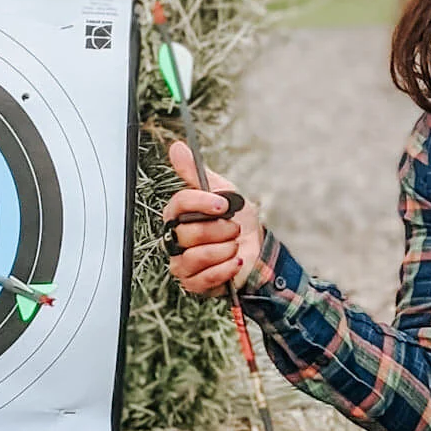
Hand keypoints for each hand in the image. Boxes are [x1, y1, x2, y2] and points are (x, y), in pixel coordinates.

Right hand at [161, 139, 263, 294]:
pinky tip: (236, 262)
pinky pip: (203, 278)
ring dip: (224, 250)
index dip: (201, 203)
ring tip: (235, 246)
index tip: (223, 205)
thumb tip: (177, 147)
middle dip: (219, 230)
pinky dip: (225, 269)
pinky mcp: (192, 283)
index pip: (179, 205)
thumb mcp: (222, 192)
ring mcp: (180, 263)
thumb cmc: (237, 222)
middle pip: (187, 232)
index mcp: (177, 215)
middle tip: (234, 229)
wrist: (256, 251)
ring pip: (195, 256)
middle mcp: (174, 238)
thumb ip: (196, 172)